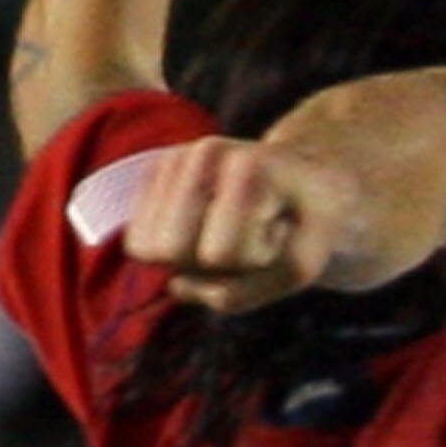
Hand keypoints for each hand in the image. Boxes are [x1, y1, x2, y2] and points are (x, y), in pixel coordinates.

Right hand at [119, 134, 361, 312]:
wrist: (306, 172)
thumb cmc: (307, 222)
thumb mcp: (301, 266)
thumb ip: (244, 293)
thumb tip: (177, 286)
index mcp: (250, 167)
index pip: (219, 253)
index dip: (252, 261)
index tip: (279, 232)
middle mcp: (205, 152)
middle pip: (167, 249)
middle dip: (209, 262)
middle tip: (250, 236)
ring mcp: (175, 157)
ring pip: (145, 248)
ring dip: (190, 257)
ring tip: (230, 229)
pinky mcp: (154, 171)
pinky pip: (138, 241)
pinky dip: (174, 247)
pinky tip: (208, 223)